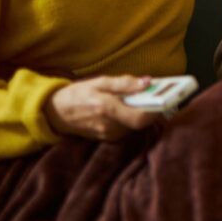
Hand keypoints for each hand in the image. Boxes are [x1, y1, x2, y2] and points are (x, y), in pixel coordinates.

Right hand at [44, 75, 160, 141]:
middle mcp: (108, 126)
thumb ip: (123, 83)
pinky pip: (126, 128)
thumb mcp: (99, 82)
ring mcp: (108, 134)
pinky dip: (132, 117)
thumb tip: (147, 82)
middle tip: (158, 95)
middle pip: (140, 122)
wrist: (54, 114)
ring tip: (142, 98)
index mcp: (106, 109)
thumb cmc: (77, 94)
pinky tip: (129, 106)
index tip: (167, 99)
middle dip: (151, 109)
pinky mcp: (107, 138)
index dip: (156, 111)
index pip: (140, 118)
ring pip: (134, 126)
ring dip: (141, 113)